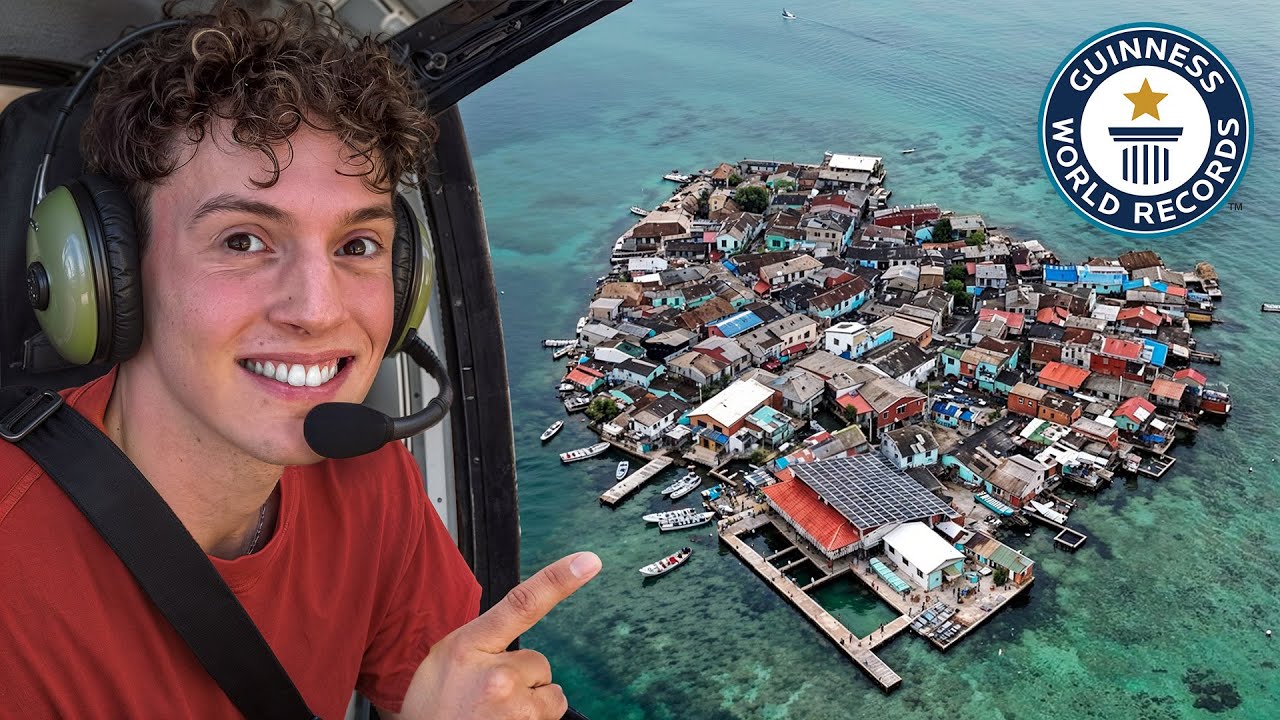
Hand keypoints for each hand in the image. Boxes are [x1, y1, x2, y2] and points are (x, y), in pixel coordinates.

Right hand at [398, 552, 601, 718]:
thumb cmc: (433, 707)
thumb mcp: (448, 657)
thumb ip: (484, 639)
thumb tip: (515, 632)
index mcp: (471, 645)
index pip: (522, 603)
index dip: (558, 580)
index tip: (588, 562)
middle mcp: (496, 676)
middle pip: (540, 663)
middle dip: (523, 678)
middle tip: (487, 694)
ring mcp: (513, 707)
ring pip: (550, 694)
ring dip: (530, 703)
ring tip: (494, 712)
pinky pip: (548, 717)